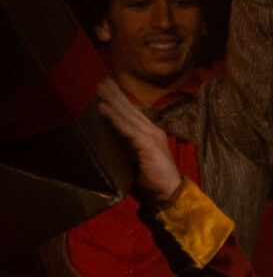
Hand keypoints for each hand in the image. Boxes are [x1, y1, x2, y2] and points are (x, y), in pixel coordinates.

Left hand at [93, 79, 182, 203]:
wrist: (168, 195)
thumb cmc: (151, 184)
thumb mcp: (134, 163)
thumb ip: (125, 151)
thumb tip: (109, 145)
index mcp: (151, 135)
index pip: (133, 114)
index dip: (121, 101)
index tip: (108, 89)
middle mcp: (152, 131)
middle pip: (130, 109)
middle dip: (115, 95)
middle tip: (101, 80)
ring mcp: (150, 136)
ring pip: (127, 115)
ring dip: (112, 101)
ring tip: (99, 88)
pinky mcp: (146, 144)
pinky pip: (125, 128)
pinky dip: (113, 118)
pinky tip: (102, 108)